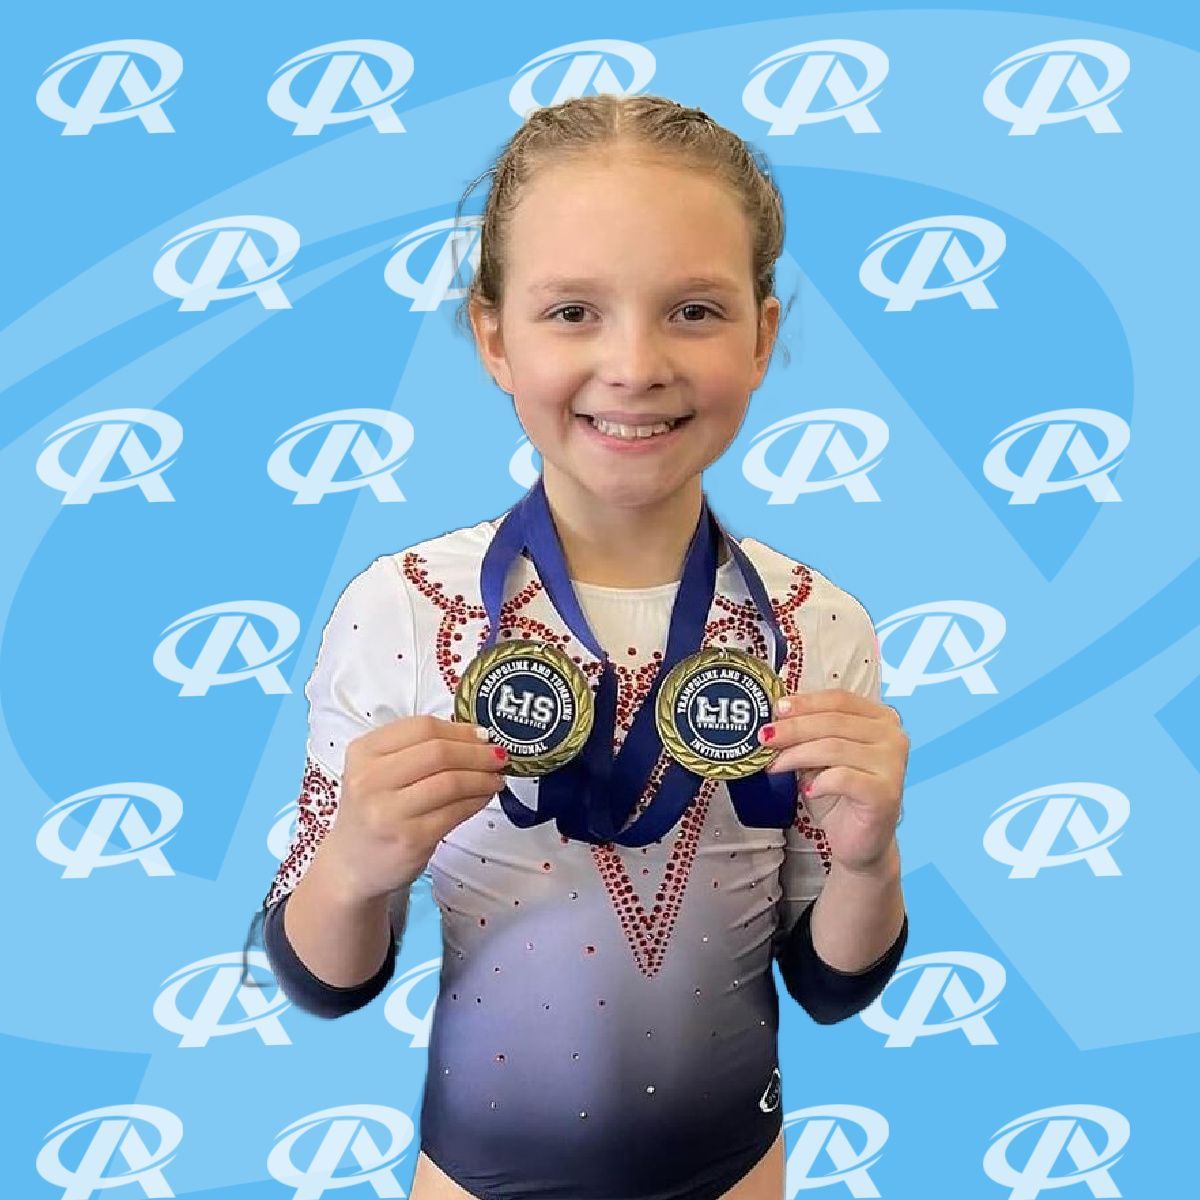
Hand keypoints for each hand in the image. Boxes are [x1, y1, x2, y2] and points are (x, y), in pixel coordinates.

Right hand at [321, 714, 509, 902]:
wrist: (351, 866)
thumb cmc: (374, 812)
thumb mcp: (379, 771)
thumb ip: (417, 749)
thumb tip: (476, 736)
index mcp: (364, 752)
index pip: (422, 727)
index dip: (460, 730)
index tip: (482, 735)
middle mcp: (371, 779)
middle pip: (439, 752)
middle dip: (477, 752)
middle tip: (498, 756)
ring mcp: (389, 811)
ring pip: (451, 781)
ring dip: (482, 777)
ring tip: (496, 777)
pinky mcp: (410, 839)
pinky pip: (455, 811)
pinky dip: (477, 800)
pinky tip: (484, 797)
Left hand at [759, 688, 907, 874]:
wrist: (860, 840)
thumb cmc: (840, 793)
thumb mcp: (823, 755)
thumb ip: (810, 732)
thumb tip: (775, 717)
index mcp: (881, 718)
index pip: (839, 699)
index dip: (805, 702)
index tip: (776, 709)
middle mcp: (893, 737)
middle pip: (833, 721)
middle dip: (793, 728)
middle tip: (765, 737)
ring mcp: (893, 765)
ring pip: (834, 747)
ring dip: (797, 755)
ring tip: (775, 766)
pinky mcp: (885, 794)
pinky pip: (843, 778)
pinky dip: (818, 782)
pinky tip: (807, 790)